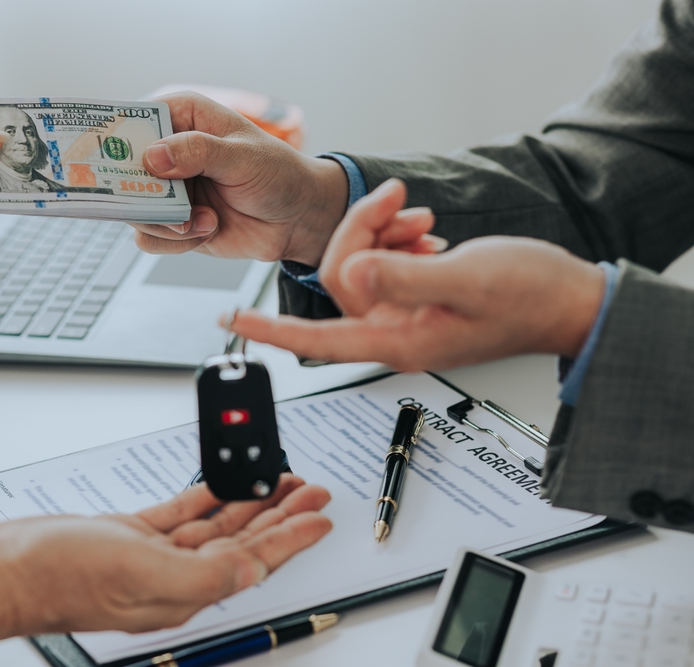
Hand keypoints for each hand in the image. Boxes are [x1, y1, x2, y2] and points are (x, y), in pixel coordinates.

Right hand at [0, 474, 331, 644]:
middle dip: (280, 515)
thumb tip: (252, 573)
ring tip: (279, 481)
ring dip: (248, 503)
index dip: (293, 538)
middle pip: (243, 542)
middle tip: (311, 491)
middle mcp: (174, 576)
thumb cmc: (60, 579)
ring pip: (215, 526)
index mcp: (185, 591)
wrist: (5, 571)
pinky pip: (179, 513)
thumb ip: (203, 577)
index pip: (254, 562)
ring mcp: (152, 556)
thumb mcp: (140, 575)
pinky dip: (203, 497)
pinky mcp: (129, 536)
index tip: (322, 517)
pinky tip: (219, 484)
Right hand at [129, 92, 350, 263]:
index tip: (105, 159)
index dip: (113, 138)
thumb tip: (152, 157)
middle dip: (136, 193)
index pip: (132, 121)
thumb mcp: (243, 156)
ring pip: (132, 210)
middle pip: (120, 171)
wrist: (297, 219)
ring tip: (201, 220)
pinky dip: (175, 241)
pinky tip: (207, 230)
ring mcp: (167, 190)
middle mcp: (167, 152)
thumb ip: (198, 152)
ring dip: (164, 222)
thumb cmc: (278, 174)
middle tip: (158, 204)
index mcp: (181, 117)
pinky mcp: (172, 222)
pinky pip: (150, 237)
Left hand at [228, 236, 605, 368]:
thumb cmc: (532, 296)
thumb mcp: (468, 280)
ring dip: (382, 232)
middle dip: (359, 232)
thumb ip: (406, 278)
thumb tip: (353, 276)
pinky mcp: (416, 298)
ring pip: (362, 265)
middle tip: (396, 202)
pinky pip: (384, 264)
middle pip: (340, 278)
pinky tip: (425, 233)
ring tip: (421, 218)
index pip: (316, 338)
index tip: (231, 319)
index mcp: (399, 340)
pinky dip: (397, 240)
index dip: (270, 328)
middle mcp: (394, 332)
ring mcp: (405, 316)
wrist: (571, 299)